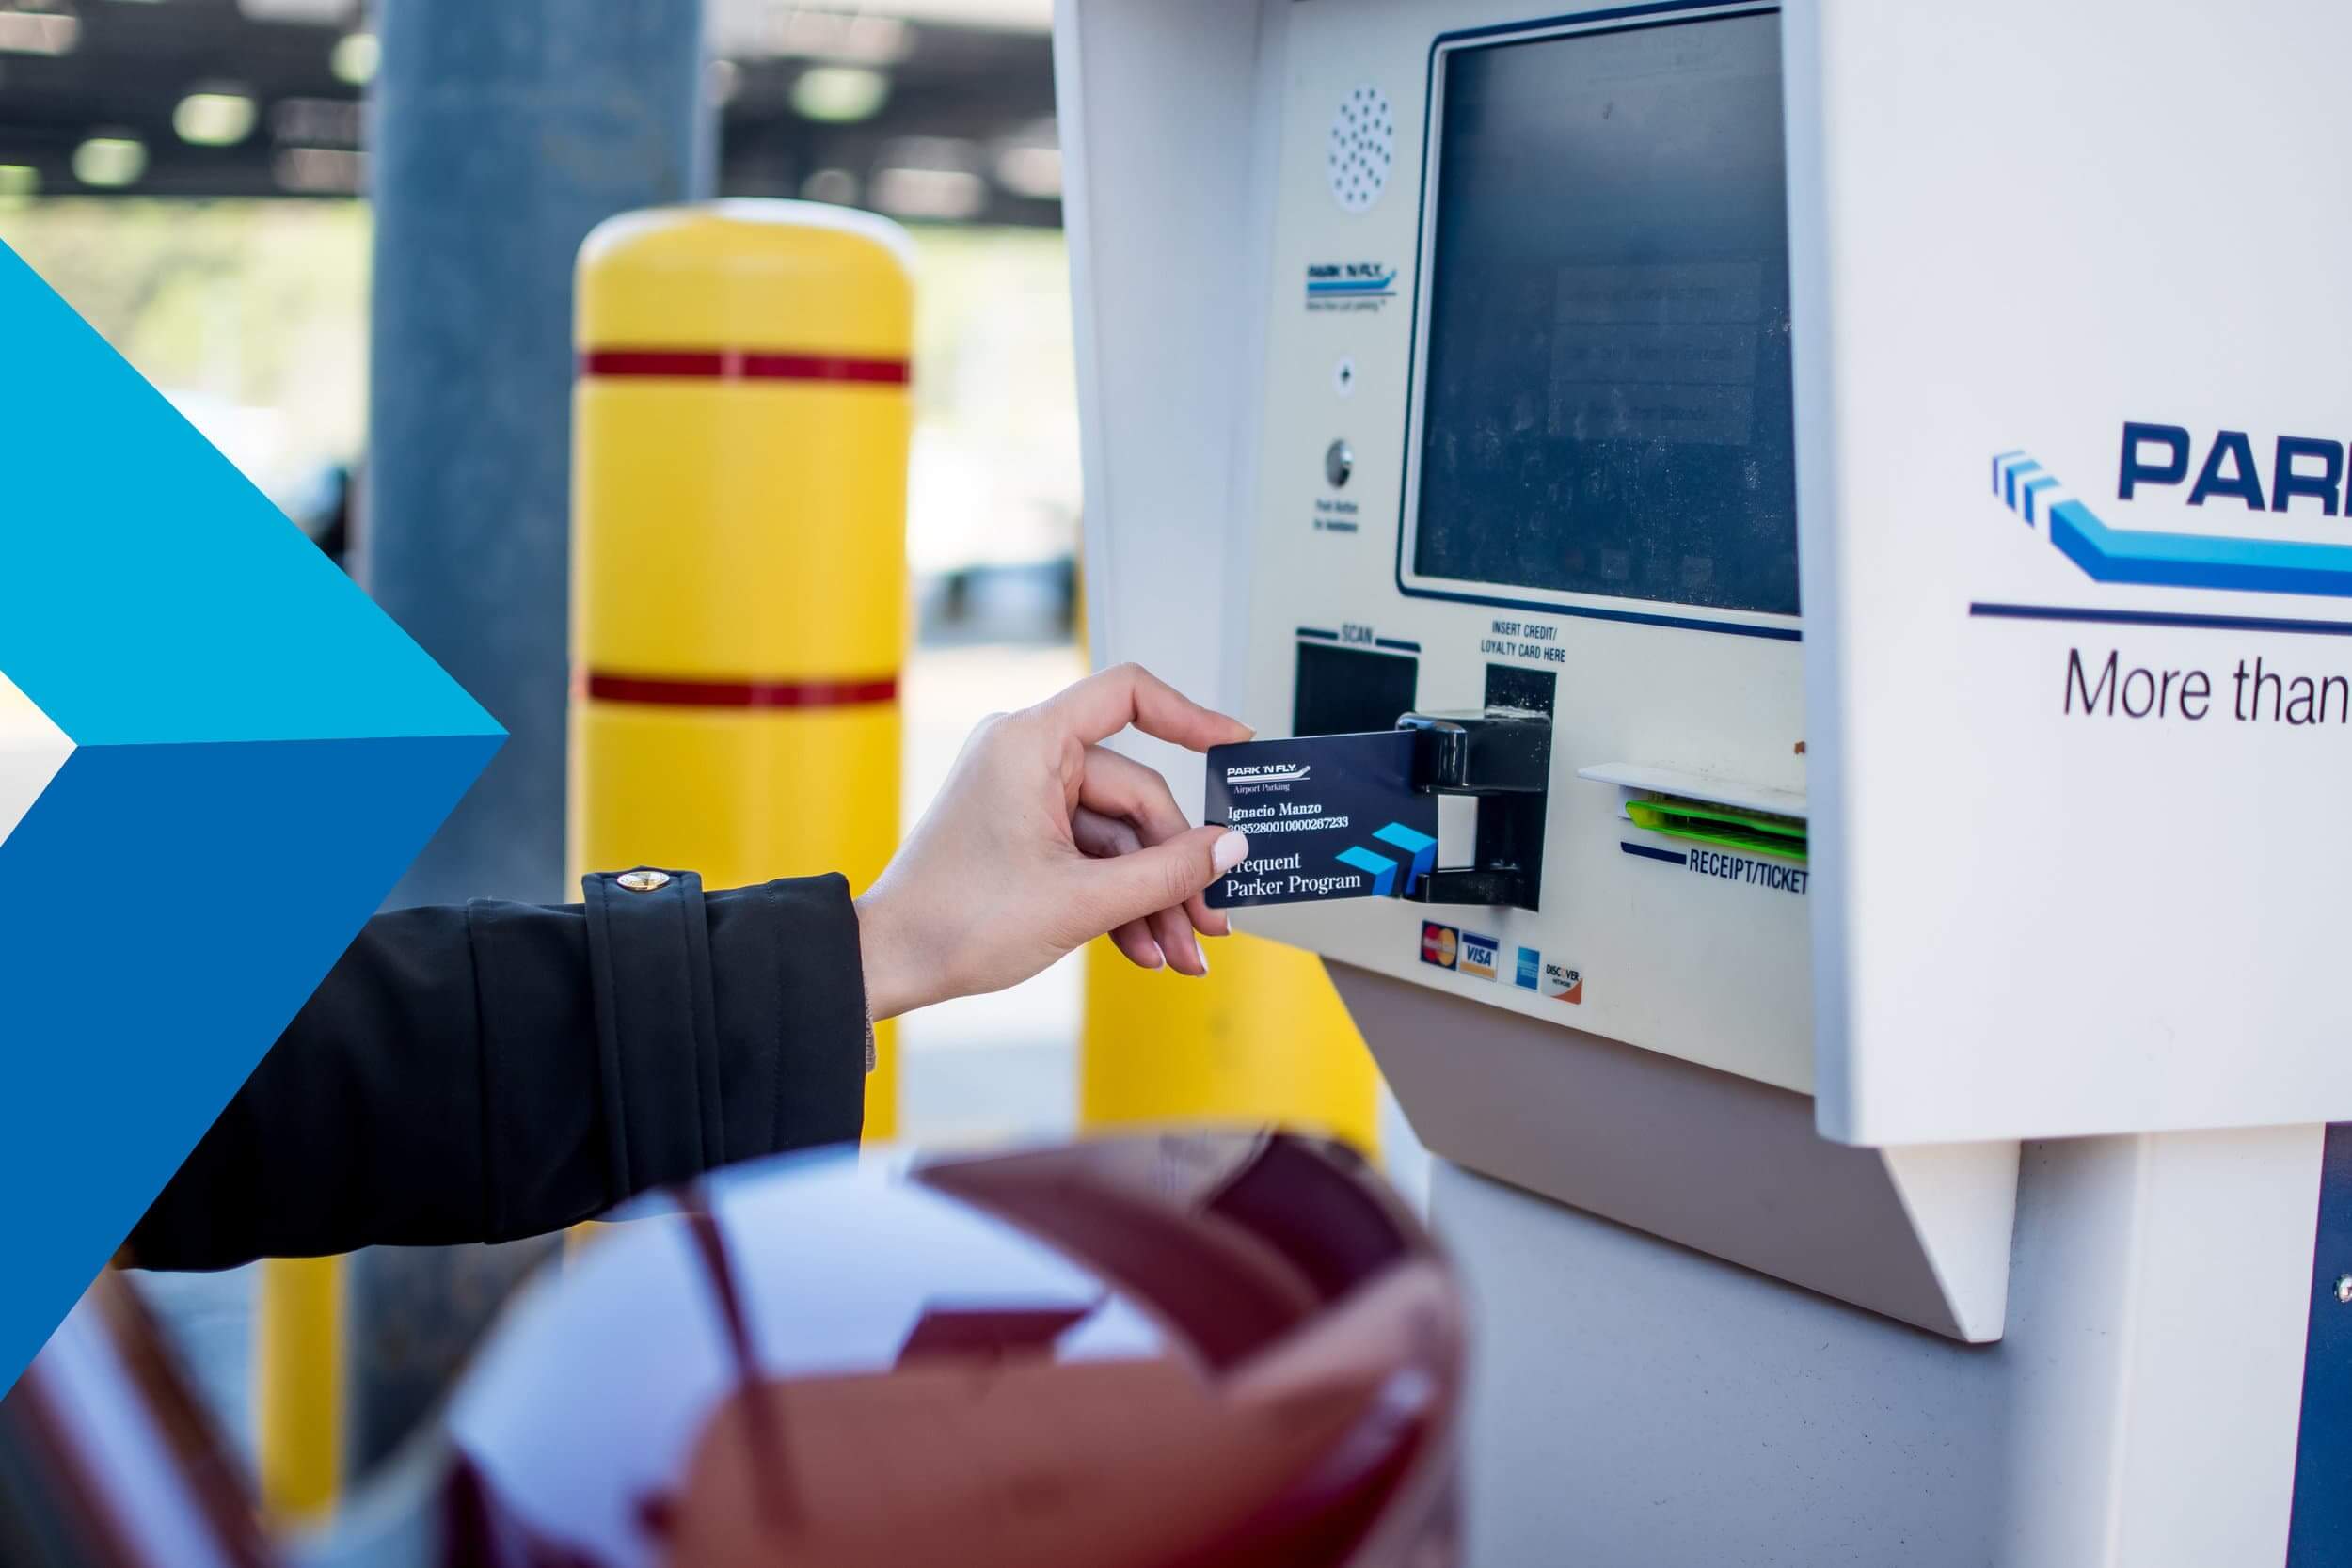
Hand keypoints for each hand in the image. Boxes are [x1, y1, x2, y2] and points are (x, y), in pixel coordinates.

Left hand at [855, 664, 1253, 1019]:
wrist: (892, 962)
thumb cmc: (954, 920)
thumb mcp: (1080, 900)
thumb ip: (1166, 872)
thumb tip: (1228, 848)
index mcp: (1031, 742)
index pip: (1127, 695)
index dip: (1189, 715)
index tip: (1233, 744)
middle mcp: (1028, 757)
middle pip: (1136, 795)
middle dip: (1175, 868)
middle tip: (1208, 921)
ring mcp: (1026, 796)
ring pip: (1119, 837)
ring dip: (1153, 897)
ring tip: (1181, 952)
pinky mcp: (1025, 834)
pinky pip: (1092, 855)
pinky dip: (1119, 900)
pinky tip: (1144, 946)